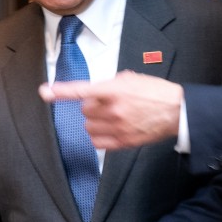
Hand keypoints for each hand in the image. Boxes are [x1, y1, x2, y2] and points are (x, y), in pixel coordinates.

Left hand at [40, 71, 183, 149]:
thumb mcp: (132, 79)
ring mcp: (117, 127)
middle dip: (93, 106)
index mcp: (115, 90)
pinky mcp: (122, 142)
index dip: (61, 92)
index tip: (45, 92)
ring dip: (95, 121)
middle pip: (85, 110)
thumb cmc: (156, 93)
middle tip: (110, 103)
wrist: (176, 111)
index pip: (82, 90)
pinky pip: (97, 142)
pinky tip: (110, 129)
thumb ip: (111, 83)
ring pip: (88, 126)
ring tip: (112, 117)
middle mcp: (113, 109)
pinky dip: (99, 136)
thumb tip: (98, 91)